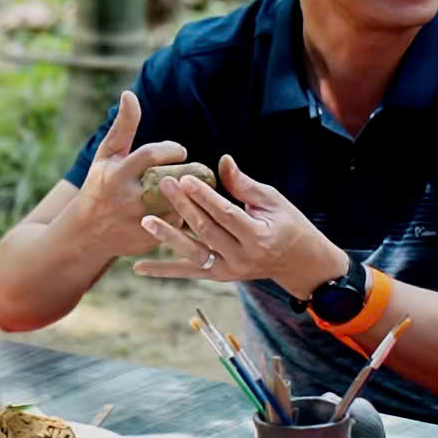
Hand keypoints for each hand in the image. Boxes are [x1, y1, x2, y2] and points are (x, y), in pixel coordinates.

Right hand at [67, 90, 191, 257]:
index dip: (170, 150)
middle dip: (185, 172)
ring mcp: (141, 221)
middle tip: (189, 168)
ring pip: (179, 202)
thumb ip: (123, 127)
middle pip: (171, 179)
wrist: (87, 234)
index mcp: (117, 175)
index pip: (151, 155)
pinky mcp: (151, 239)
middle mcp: (129, 199)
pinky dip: (182, 214)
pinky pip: (179, 223)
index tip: (177, 151)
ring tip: (186, 187)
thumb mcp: (106, 156)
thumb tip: (129, 94)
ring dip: (186, 193)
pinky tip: (178, 209)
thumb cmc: (100, 185)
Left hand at [132, 154, 347, 297]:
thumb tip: (222, 161)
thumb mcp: (272, 201)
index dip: (205, 196)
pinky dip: (163, 270)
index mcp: (258, 236)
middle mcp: (242, 257)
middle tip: (162, 184)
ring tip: (145, 221)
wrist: (299, 262)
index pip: (226, 214)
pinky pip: (188, 272)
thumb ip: (243, 185)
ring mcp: (229, 271)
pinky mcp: (218, 276)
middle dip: (183, 207)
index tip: (185, 178)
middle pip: (206, 230)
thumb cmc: (287, 223)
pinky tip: (138, 268)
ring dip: (168, 237)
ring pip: (193, 252)